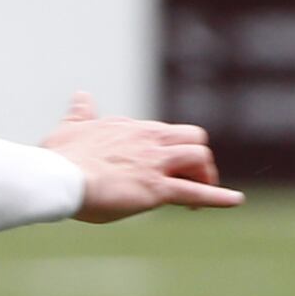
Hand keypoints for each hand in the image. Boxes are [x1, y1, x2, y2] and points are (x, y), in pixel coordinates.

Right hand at [45, 93, 241, 222]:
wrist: (58, 177)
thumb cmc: (60, 157)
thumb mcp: (71, 129)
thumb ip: (80, 114)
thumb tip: (81, 95)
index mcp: (131, 128)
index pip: (162, 133)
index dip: (167, 151)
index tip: (161, 166)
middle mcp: (149, 140)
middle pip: (193, 138)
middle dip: (197, 157)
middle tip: (191, 178)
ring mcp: (156, 163)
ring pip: (200, 158)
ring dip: (206, 176)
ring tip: (203, 194)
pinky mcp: (157, 188)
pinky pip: (197, 191)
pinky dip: (219, 197)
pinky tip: (236, 201)